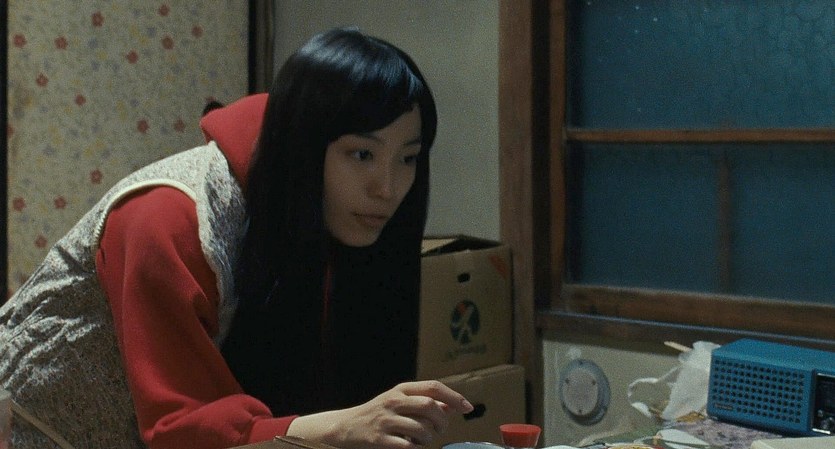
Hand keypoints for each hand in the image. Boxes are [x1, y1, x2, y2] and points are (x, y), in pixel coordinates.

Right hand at [287, 380, 473, 448]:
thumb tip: (451, 406)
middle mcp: (393, 401)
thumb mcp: (399, 403)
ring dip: (429, 438)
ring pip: (421, 428)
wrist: (345, 427)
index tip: (467, 408)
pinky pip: (407, 446)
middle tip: (440, 429)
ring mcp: (385, 420)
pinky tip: (411, 447)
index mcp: (400, 390)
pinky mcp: (379, 439)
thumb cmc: (378, 415)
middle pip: (430, 406)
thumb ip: (423, 402)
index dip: (453, 397)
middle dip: (442, 421)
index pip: (433, 387)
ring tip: (423, 440)